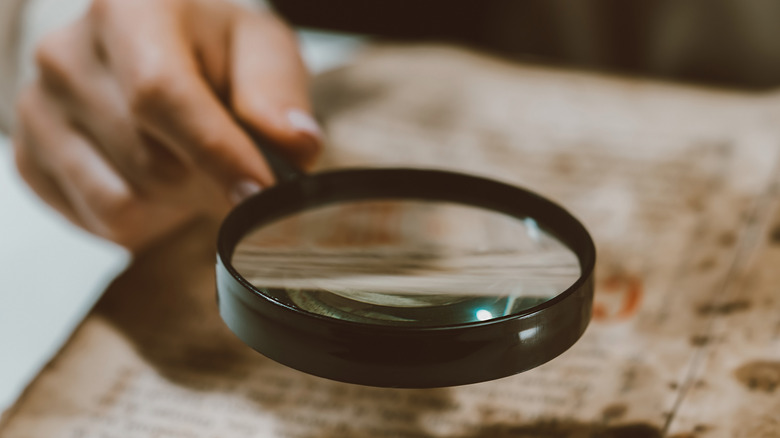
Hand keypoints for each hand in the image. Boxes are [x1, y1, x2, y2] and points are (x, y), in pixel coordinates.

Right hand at [13, 0, 320, 251]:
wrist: (154, 57)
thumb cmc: (214, 53)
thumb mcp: (262, 52)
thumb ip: (278, 93)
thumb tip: (295, 143)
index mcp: (129, 12)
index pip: (161, 94)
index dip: (216, 153)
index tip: (259, 191)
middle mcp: (67, 56)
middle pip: (150, 161)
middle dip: (206, 179)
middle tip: (227, 161)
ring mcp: (38, 111)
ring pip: (122, 204)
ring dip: (174, 204)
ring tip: (188, 166)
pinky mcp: (30, 159)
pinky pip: (99, 222)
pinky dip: (143, 218)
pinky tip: (155, 180)